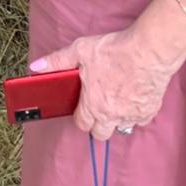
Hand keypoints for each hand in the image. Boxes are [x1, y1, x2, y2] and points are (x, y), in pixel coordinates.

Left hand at [31, 28, 173, 140]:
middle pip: (101, 134)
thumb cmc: (114, 51)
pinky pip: (140, 120)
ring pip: (121, 128)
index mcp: (93, 105)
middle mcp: (112, 116)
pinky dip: (135, 113)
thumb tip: (35, 67)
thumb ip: (57, 61)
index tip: (82, 106)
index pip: (81, 124)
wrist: (149, 51)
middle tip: (98, 106)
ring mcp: (132, 116)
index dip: (80, 116)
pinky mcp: (149, 111)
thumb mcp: (80, 50)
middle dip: (97, 125)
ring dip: (117, 119)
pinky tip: (132, 97)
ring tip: (115, 100)